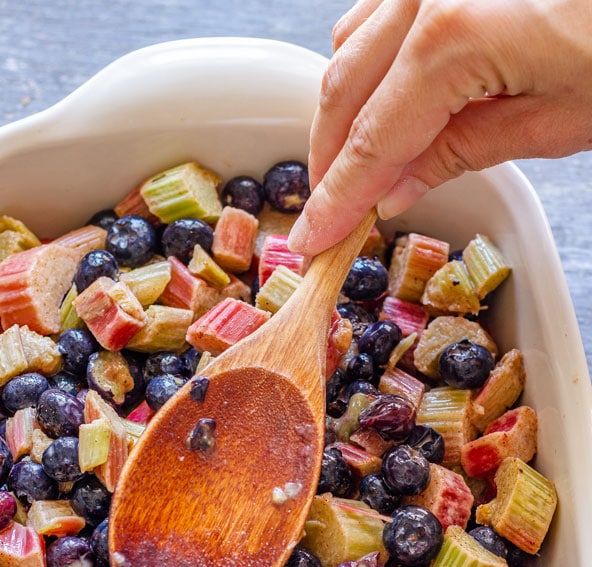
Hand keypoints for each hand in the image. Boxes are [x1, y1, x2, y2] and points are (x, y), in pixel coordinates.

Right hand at [288, 0, 591, 253]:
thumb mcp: (558, 116)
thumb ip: (461, 151)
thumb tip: (397, 187)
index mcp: (451, 37)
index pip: (372, 141)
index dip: (338, 199)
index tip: (313, 239)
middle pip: (343, 90)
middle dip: (330, 160)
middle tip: (328, 214)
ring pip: (350, 45)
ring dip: (345, 110)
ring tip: (358, 167)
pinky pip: (378, 12)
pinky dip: (370, 61)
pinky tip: (386, 99)